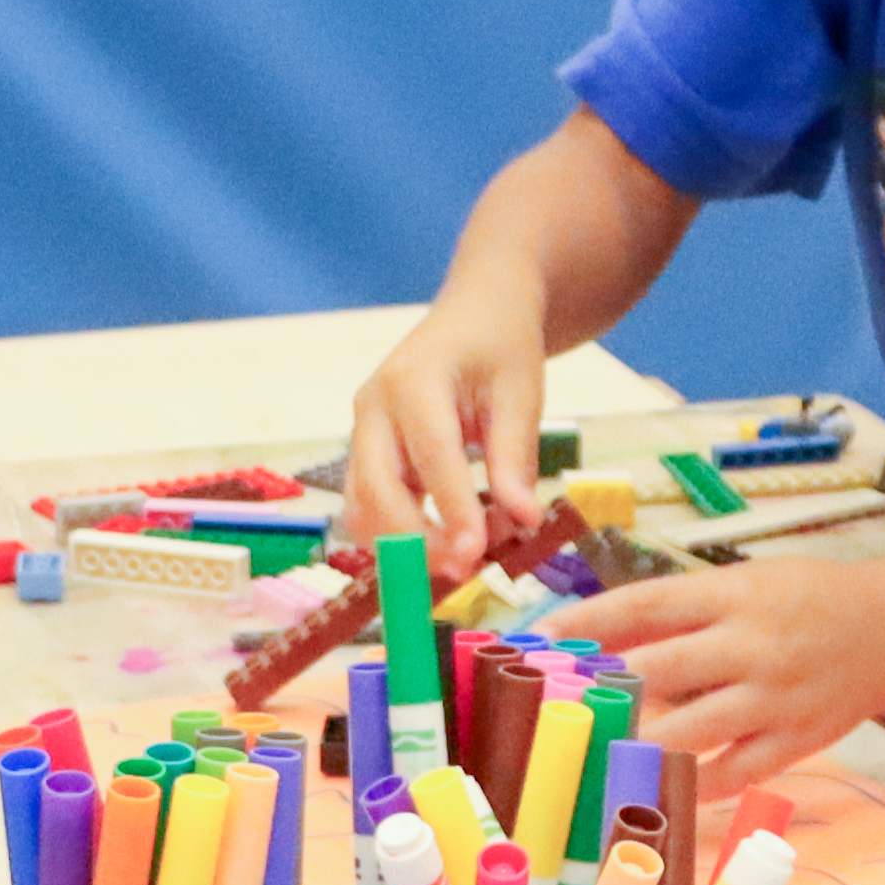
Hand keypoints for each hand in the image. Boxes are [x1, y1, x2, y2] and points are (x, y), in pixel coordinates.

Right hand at [343, 271, 559, 584]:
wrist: (475, 313)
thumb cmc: (501, 346)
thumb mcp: (521, 393)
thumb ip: (515, 458)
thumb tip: (522, 521)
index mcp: (413, 380)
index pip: (430, 457)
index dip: (451, 510)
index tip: (476, 553)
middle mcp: (373, 406)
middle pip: (376, 489)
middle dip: (415, 541)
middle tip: (464, 571)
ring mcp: (362, 430)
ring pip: (362, 507)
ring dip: (404, 545)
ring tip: (464, 559)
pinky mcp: (366, 453)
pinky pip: (369, 505)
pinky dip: (400, 535)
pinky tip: (446, 544)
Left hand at [552, 554, 884, 813]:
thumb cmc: (807, 600)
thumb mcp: (743, 583)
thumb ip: (679, 611)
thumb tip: (596, 637)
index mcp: (733, 594)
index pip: (644, 604)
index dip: (585, 622)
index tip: (536, 639)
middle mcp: (752, 644)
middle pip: (659, 669)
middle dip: (601, 691)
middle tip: (549, 708)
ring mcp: (775, 698)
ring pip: (691, 731)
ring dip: (635, 746)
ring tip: (589, 757)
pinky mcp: (796, 742)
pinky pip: (733, 773)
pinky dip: (690, 786)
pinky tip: (652, 792)